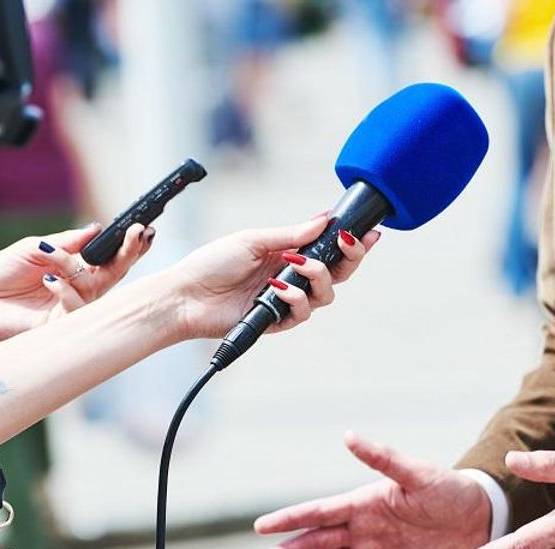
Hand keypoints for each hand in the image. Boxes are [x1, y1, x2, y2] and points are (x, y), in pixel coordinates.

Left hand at [0, 222, 152, 357]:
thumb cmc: (0, 276)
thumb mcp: (32, 248)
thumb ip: (66, 241)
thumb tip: (96, 229)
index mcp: (75, 267)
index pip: (109, 256)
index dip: (127, 244)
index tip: (141, 227)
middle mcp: (80, 287)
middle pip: (116, 271)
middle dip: (129, 252)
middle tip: (138, 234)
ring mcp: (73, 305)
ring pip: (98, 287)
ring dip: (82, 267)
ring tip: (59, 257)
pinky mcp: (62, 325)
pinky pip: (76, 308)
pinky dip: (66, 291)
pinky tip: (51, 280)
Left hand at [170, 215, 378, 339]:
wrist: (186, 295)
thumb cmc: (212, 263)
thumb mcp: (253, 239)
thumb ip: (290, 234)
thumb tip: (323, 220)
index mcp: (288, 253)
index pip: (329, 249)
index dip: (351, 243)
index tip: (368, 231)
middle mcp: (292, 277)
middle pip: (337, 273)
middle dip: (349, 258)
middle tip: (346, 245)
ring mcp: (286, 300)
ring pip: (325, 295)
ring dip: (319, 277)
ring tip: (297, 265)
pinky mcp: (276, 321)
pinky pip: (302, 313)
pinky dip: (295, 298)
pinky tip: (277, 288)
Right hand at [252, 432, 490, 548]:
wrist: (478, 519)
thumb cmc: (448, 489)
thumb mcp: (417, 474)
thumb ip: (383, 459)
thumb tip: (348, 435)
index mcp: (362, 501)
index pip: (317, 511)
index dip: (289, 519)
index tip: (261, 527)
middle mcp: (360, 526)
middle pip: (316, 541)